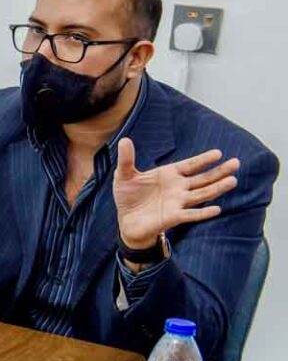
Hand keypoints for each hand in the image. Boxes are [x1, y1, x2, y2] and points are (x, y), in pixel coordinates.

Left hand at [114, 138, 238, 249]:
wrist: (127, 220)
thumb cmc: (128, 196)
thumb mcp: (124, 176)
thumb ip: (126, 159)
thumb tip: (124, 140)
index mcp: (169, 174)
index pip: (190, 165)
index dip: (203, 160)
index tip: (218, 153)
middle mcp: (178, 187)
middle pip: (203, 179)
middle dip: (219, 171)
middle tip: (236, 163)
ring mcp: (178, 203)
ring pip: (202, 194)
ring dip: (216, 188)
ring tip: (233, 181)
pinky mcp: (174, 217)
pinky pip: (191, 215)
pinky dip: (203, 213)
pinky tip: (217, 209)